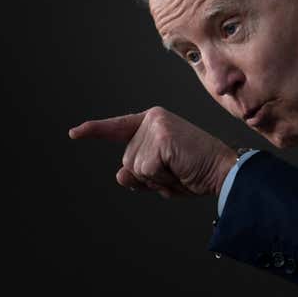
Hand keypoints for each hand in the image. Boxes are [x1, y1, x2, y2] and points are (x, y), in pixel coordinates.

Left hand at [69, 106, 237, 197]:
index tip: (75, 133)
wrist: (223, 171)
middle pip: (127, 160)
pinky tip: (180, 168)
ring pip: (134, 167)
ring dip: (156, 178)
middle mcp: (153, 119)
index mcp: (154, 122)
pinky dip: (162, 178)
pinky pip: (146, 170)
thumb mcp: (162, 175)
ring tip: (180, 170)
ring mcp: (156, 126)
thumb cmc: (196, 171)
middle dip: (148, 176)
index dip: (95, 131)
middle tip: (176, 171)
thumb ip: (139, 173)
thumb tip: (120, 175)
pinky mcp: (161, 137)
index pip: (118, 127)